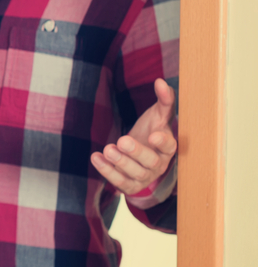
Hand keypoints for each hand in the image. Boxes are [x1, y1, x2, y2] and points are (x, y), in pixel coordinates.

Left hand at [91, 78, 176, 195]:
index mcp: (168, 147)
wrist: (139, 153)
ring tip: (107, 148)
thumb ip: (162, 100)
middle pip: (151, 162)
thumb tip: (160, 81)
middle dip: (136, 152)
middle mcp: (159, 164)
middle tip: (122, 140)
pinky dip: (107, 172)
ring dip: (120, 163)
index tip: (154, 135)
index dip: (163, 142)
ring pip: (136, 174)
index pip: (170, 146)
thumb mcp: (157, 115)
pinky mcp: (131, 185)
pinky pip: (120, 183)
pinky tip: (95, 157)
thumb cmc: (151, 131)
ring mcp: (145, 177)